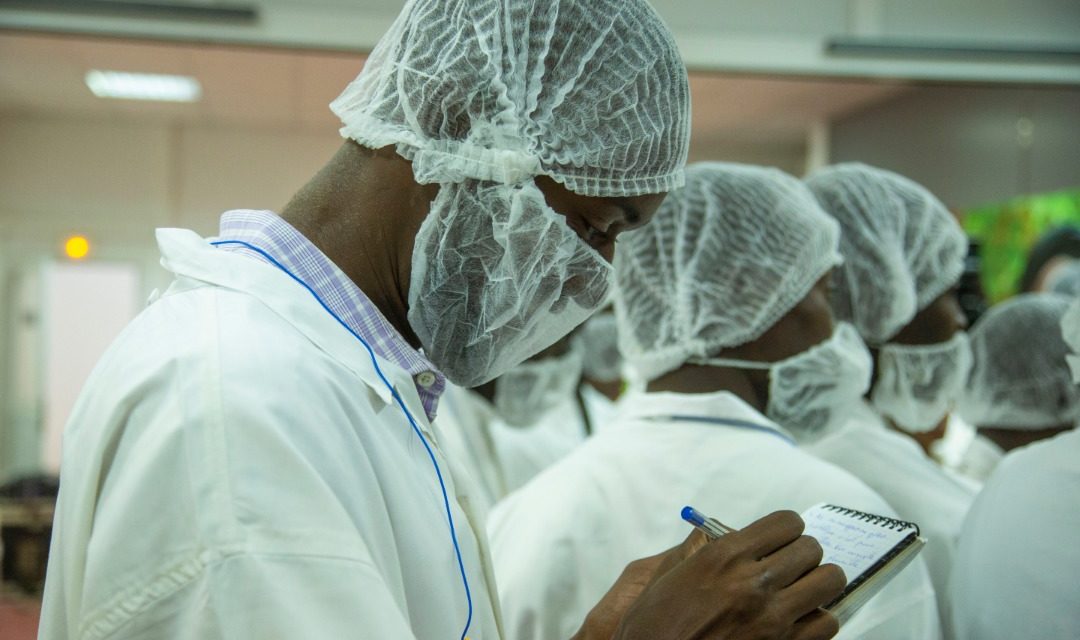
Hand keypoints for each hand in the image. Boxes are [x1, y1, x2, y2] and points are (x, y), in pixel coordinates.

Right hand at [575, 510, 845, 639]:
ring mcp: (775, 618)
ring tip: (800, 592)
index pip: (787, 523)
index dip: (786, 529)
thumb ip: (702, 551)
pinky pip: (828, 623)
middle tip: (789, 566)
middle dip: (803, 554)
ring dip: (816, 585)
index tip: (779, 540)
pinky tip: (799, 622)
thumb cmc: (655, 625)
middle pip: (812, 548)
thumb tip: (726, 534)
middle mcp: (754, 582)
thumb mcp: (669, 576)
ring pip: (829, 582)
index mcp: (725, 556)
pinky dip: (817, 620)